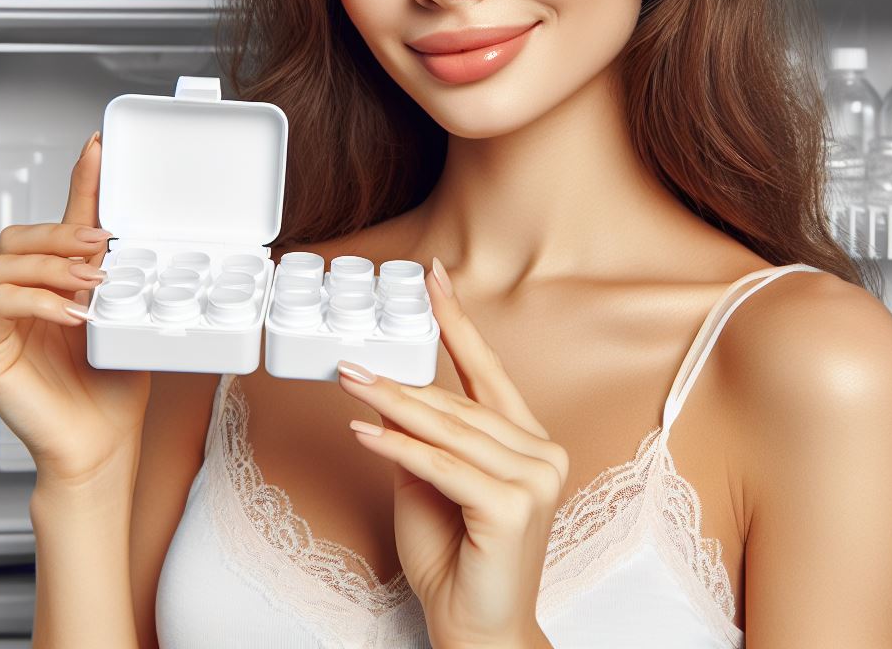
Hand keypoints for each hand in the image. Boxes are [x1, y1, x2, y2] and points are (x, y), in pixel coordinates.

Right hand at [0, 131, 151, 485]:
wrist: (101, 443)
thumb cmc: (112, 387)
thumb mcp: (126, 318)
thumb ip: (123, 279)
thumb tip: (146, 241)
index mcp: (56, 285)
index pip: (60, 223)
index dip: (79, 183)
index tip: (99, 148)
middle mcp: (23, 298)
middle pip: (19, 235)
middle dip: (61, 230)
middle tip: (99, 242)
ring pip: (5, 262)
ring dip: (53, 263)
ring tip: (92, 280)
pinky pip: (0, 304)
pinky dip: (40, 301)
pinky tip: (73, 313)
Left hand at [336, 257, 564, 648]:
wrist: (476, 628)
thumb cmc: (456, 557)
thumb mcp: (430, 483)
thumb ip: (422, 437)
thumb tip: (389, 394)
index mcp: (528, 441)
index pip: (487, 371)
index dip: (458, 322)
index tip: (434, 278)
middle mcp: (541, 453)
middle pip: (458, 403)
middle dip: (400, 380)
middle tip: (354, 358)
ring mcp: (535, 480)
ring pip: (448, 430)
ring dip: (391, 406)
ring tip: (351, 382)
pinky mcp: (513, 506)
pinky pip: (442, 465)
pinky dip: (399, 448)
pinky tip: (364, 432)